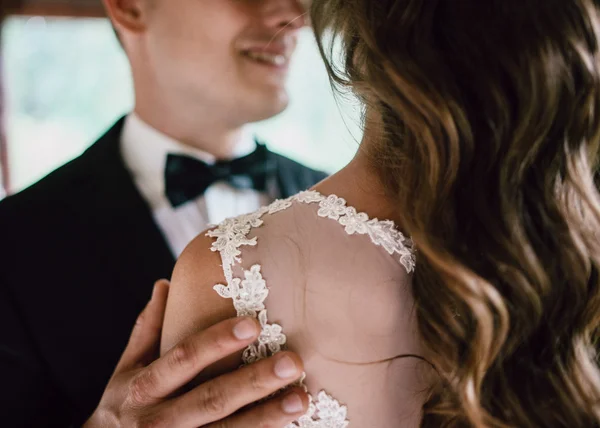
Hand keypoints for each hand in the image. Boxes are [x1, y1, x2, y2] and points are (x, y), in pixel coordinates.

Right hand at [84, 280, 307, 426]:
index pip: (183, 359)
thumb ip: (147, 330)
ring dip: (266, 417)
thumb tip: (164, 283)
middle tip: (293, 361)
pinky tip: (289, 425)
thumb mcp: (126, 369)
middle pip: (212, 399)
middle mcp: (158, 421)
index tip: (251, 325)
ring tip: (302, 399)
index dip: (216, 342)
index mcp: (144, 388)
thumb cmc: (123, 407)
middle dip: (254, 381)